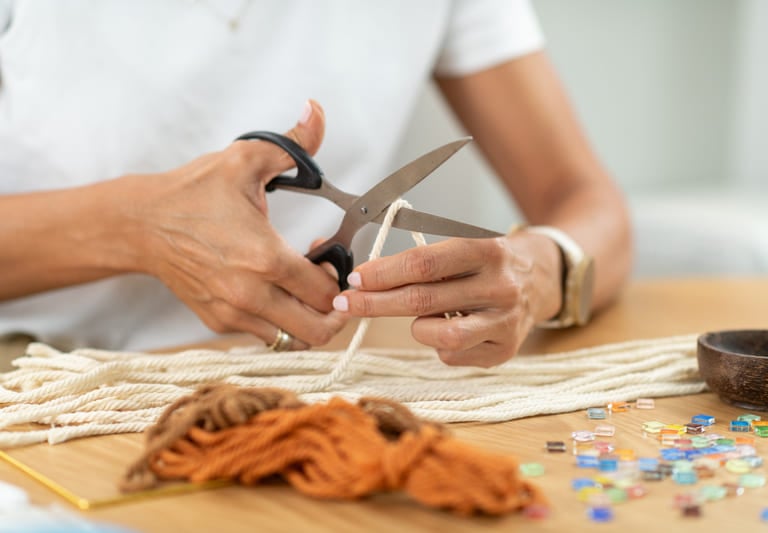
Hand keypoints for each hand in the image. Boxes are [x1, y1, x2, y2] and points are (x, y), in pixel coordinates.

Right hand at [120, 100, 346, 349]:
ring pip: (292, 341)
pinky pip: (265, 337)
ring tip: (302, 289)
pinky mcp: (218, 322)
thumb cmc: (193, 193)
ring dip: (308, 319)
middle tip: (330, 284)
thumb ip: (293, 142)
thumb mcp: (245, 159)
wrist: (141, 224)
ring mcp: (233, 314)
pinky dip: (280, 322)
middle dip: (336, 310)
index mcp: (265, 258)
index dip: (341, 277)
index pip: (327, 293)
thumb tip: (316, 111)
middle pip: (318, 330)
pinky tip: (274, 290)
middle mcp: (251, 294)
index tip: (330, 256)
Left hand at [332, 232, 561, 365]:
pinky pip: (451, 355)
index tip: (357, 278)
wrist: (544, 279)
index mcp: (488, 251)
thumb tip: (368, 281)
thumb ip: (427, 263)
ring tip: (426, 317)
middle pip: (423, 300)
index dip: (385, 272)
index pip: (426, 262)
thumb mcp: (467, 247)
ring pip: (437, 335)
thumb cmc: (490, 263)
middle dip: (376, 303)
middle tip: (347, 303)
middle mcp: (500, 287)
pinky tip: (453, 328)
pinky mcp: (504, 350)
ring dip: (417, 327)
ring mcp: (505, 323)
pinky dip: (439, 344)